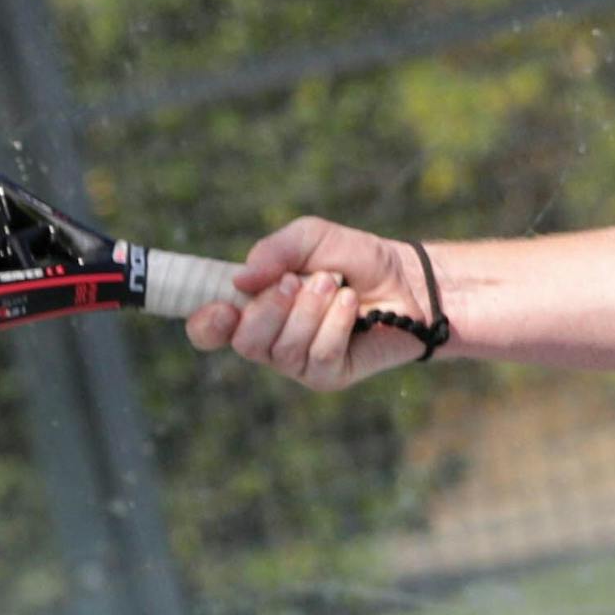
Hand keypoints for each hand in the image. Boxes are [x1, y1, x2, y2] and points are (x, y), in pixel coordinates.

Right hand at [185, 215, 437, 393]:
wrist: (407, 279)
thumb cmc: (353, 259)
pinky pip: (318, 356)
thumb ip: (273, 251)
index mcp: (254, 308)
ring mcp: (298, 362)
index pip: (211, 330)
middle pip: (245, 342)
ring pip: (283, 349)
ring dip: (310, 309)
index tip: (224, 308)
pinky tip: (352, 305)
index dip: (207, 325)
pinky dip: (335, 323)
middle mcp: (270, 340)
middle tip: (298, 280)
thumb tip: (240, 280)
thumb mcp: (311, 238)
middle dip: (270, 307)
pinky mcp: (328, 376)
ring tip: (334, 285)